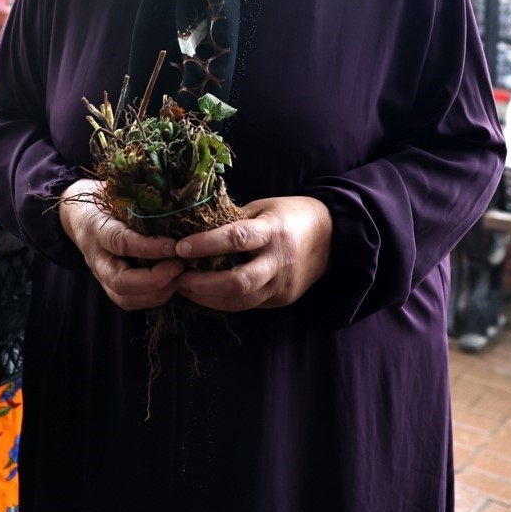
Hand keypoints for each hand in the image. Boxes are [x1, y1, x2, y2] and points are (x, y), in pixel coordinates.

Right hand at [58, 178, 182, 310]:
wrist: (76, 214)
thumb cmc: (101, 198)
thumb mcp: (114, 191)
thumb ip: (136, 198)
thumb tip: (173, 198)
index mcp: (96, 228)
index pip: (121, 242)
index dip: (149, 247)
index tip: (175, 246)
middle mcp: (96, 256)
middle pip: (120, 281)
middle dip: (154, 280)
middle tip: (180, 267)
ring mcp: (100, 274)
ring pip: (124, 297)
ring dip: (157, 293)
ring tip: (180, 277)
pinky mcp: (108, 285)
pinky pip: (129, 301)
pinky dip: (153, 298)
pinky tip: (172, 285)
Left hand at [174, 195, 332, 311]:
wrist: (332, 236)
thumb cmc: (291, 214)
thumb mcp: (263, 207)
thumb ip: (234, 219)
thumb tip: (196, 227)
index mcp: (273, 231)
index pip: (237, 239)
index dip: (206, 244)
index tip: (180, 248)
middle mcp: (279, 261)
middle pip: (238, 282)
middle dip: (203, 284)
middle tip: (178, 277)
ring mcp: (282, 284)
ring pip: (241, 301)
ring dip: (208, 297)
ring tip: (185, 287)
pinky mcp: (282, 299)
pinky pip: (248, 305)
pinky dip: (223, 302)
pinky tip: (205, 294)